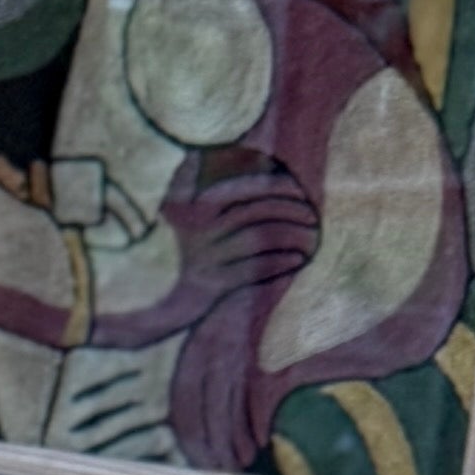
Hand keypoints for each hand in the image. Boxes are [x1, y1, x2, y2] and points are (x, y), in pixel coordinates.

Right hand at [121, 156, 317, 335]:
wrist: (164, 305)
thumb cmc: (190, 255)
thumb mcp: (195, 220)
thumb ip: (219, 195)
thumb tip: (256, 170)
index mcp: (193, 209)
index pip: (240, 188)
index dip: (272, 185)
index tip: (297, 187)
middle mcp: (198, 233)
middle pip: (253, 213)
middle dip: (288, 210)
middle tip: (311, 213)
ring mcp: (205, 261)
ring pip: (258, 240)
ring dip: (290, 235)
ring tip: (311, 235)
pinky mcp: (214, 288)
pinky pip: (254, 271)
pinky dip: (279, 263)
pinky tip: (298, 259)